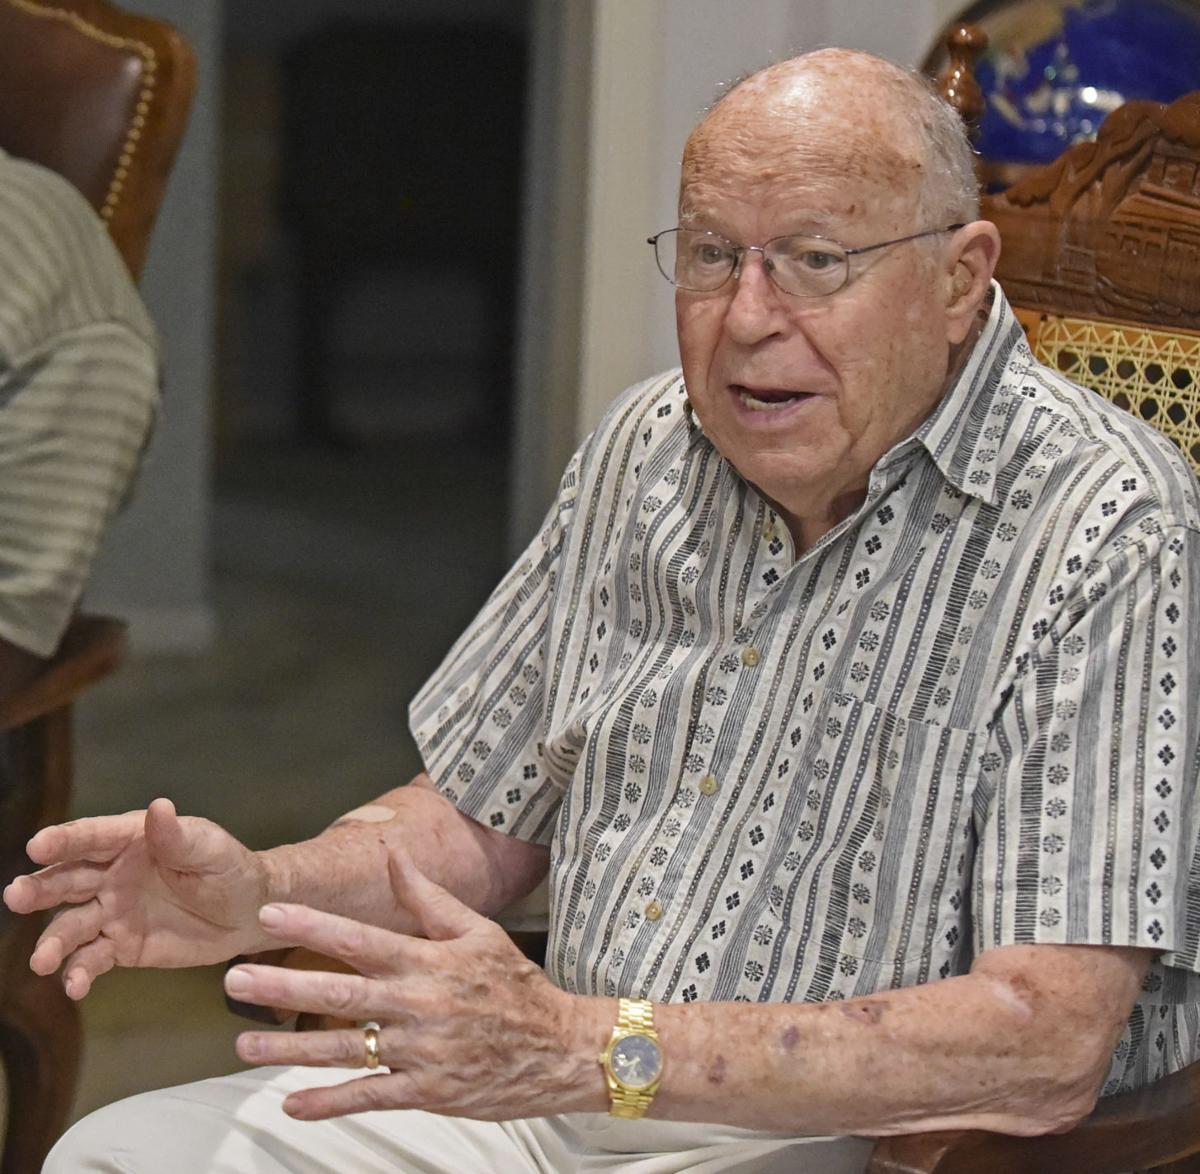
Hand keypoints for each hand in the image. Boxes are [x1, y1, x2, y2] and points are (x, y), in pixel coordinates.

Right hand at [4, 798, 270, 997]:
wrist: (248, 913)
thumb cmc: (230, 868)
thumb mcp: (210, 849)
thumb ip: (179, 836)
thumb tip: (159, 807)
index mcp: (132, 841)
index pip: (92, 837)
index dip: (64, 840)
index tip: (37, 845)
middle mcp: (112, 875)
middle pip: (67, 879)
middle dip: (39, 888)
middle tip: (15, 896)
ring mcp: (112, 912)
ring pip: (70, 925)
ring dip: (52, 942)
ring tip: (42, 961)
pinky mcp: (120, 946)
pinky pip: (91, 959)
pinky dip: (78, 973)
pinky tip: (74, 985)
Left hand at [226, 848, 609, 1121]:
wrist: (560, 1047)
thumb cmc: (514, 984)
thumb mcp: (478, 930)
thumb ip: (428, 898)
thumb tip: (392, 857)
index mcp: (429, 961)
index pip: (361, 940)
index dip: (312, 928)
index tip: (270, 916)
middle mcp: (420, 1004)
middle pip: (341, 995)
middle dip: (283, 987)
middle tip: (234, 981)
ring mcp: (422, 1052)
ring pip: (345, 1050)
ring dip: (289, 1049)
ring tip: (243, 1044)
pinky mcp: (427, 1092)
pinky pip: (370, 1097)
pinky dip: (329, 1102)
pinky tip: (291, 1104)